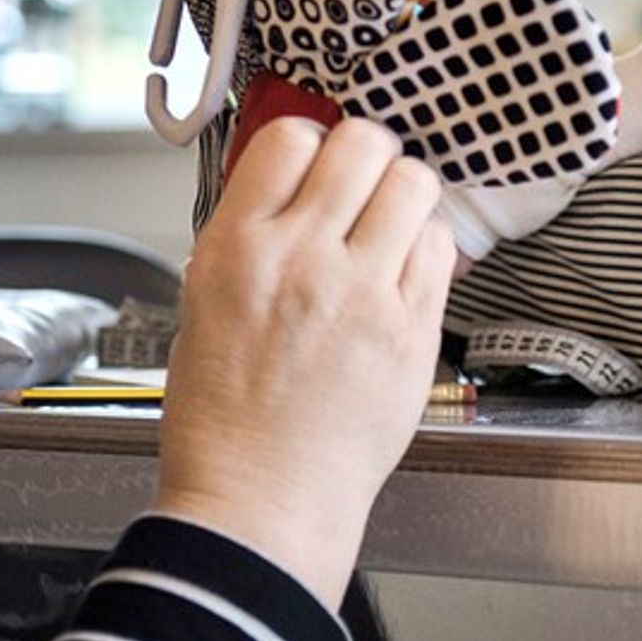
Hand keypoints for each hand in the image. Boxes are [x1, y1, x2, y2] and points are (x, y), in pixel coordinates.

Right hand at [155, 117, 454, 606]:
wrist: (261, 502)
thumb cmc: (224, 422)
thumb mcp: (202, 306)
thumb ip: (246, 242)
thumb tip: (287, 194)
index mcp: (236, 248)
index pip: (289, 138)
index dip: (308, 143)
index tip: (314, 162)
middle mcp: (301, 257)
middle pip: (362, 143)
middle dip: (366, 157)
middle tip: (361, 186)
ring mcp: (363, 292)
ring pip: (414, 183)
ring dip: (403, 194)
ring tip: (388, 226)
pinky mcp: (413, 330)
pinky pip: (439, 247)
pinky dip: (425, 248)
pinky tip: (402, 275)